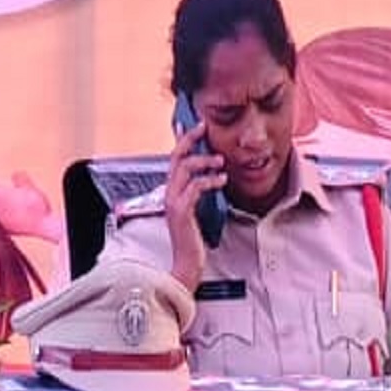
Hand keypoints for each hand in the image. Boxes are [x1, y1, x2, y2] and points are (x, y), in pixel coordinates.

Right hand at [162, 135, 223, 292]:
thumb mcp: (195, 211)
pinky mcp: (181, 211)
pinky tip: (222, 180)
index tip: (193, 126)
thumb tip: (208, 178)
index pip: (175, 159)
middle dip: (190, 139)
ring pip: (184, 168)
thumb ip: (197, 194)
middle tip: (205, 128)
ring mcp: (173, 201)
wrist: (187, 263)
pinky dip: (209, 180)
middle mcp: (168, 193)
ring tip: (221, 162)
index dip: (183, 140)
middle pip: (176, 157)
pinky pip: (195, 187)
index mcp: (172, 191)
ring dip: (204, 160)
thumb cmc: (193, 239)